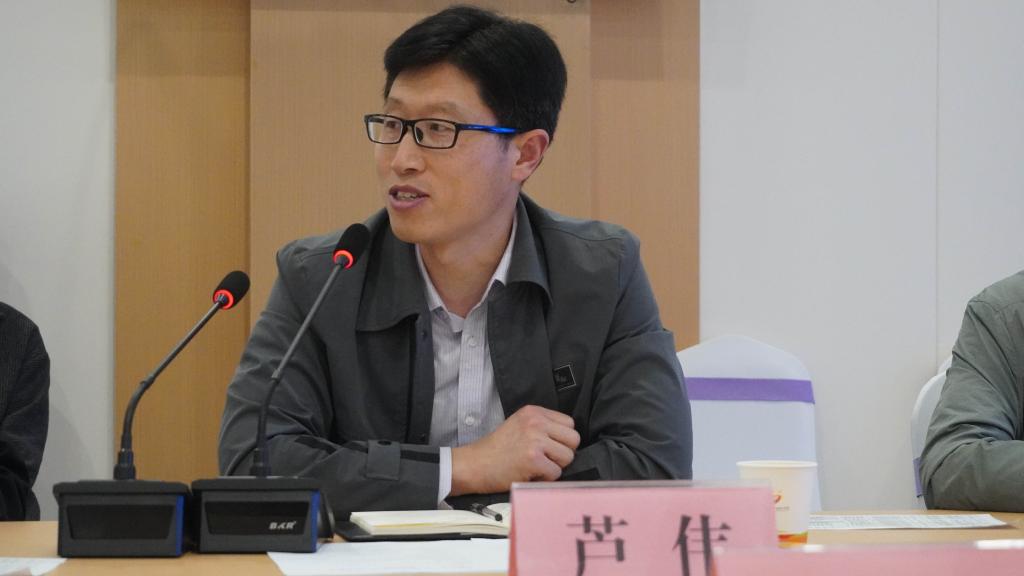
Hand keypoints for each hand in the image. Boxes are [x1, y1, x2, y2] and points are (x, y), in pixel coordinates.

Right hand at [450, 405, 580, 495]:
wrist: (474, 464)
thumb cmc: (496, 450)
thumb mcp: (519, 425)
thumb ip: (542, 426)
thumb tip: (569, 440)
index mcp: (533, 412)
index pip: (569, 423)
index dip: (562, 439)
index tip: (548, 447)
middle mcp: (536, 422)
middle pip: (573, 439)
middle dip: (562, 453)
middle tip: (545, 459)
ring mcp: (535, 439)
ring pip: (568, 456)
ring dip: (555, 466)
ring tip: (536, 466)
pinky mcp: (533, 459)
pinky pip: (556, 473)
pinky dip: (545, 478)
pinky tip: (530, 474)